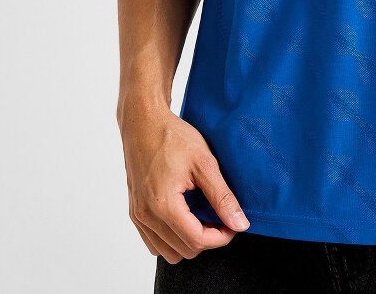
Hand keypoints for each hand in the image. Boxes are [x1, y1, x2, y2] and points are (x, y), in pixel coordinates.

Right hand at [120, 106, 249, 263]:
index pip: (197, 241)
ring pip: (167, 252)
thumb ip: (222, 197)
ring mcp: (137, 216)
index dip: (221, 238)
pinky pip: (154, 242)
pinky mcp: (134, 212)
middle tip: (220, 216)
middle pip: (183, 250)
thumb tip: (240, 224)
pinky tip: (185, 216)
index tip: (233, 224)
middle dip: (207, 239)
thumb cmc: (173, 137)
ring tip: (202, 216)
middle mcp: (146, 216)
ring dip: (188, 241)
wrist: (144, 122)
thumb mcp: (204, 163)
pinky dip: (171, 238)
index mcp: (163, 205)